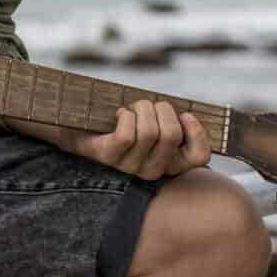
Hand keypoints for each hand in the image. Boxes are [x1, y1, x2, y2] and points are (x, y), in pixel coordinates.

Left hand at [64, 98, 211, 180]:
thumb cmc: (119, 120)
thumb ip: (170, 119)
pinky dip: (125, 115)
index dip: (197, 132)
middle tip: (147, 105)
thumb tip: (189, 113)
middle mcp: (150, 171)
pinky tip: (119, 114)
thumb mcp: (150, 120)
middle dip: (161, 108)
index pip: (199, 157)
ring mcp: (128, 167)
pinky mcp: (107, 157)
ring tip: (131, 109)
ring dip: (141, 108)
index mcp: (168, 163)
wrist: (77, 126)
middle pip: (171, 134)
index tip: (185, 115)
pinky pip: (126, 135)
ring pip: (149, 132)